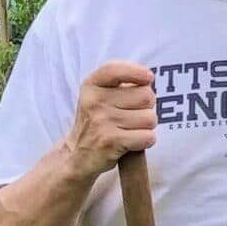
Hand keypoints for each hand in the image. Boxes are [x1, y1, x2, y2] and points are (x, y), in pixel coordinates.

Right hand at [64, 61, 156, 175]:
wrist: (77, 156)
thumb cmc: (97, 121)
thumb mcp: (99, 95)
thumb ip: (121, 81)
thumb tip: (148, 78)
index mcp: (91, 86)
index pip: (115, 69)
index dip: (136, 71)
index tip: (148, 78)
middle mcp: (94, 102)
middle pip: (146, 95)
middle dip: (147, 107)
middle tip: (132, 116)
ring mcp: (102, 122)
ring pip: (150, 118)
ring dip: (146, 127)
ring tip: (130, 130)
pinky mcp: (111, 142)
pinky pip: (148, 137)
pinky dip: (146, 141)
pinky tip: (131, 142)